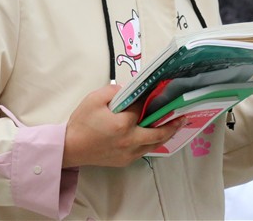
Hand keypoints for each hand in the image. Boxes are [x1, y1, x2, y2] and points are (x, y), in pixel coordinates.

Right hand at [62, 84, 184, 167]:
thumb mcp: (94, 99)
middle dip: (172, 125)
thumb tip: (129, 91)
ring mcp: (128, 153)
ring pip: (153, 145)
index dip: (146, 101)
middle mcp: (129, 141)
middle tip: (182, 117)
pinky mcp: (125, 161)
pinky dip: (152, 143)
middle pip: (158, 134)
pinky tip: (154, 135)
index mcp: (122, 124)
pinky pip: (143, 151)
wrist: (70, 148)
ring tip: (175, 126)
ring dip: (165, 135)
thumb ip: (114, 91)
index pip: (141, 109)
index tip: (154, 93)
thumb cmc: (81, 123)